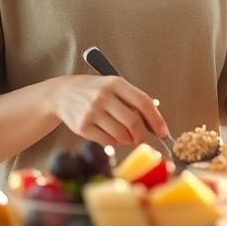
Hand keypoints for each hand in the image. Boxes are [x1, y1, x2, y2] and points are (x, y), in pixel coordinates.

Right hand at [50, 74, 168, 146]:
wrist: (62, 94)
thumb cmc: (94, 91)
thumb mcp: (113, 86)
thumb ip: (133, 99)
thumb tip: (156, 120)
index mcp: (116, 83)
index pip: (143, 102)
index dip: (156, 119)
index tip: (164, 131)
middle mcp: (103, 96)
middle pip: (133, 122)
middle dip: (143, 135)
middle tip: (143, 138)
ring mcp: (92, 112)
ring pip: (121, 135)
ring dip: (127, 140)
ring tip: (124, 134)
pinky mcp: (82, 127)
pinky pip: (107, 141)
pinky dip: (114, 142)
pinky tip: (111, 135)